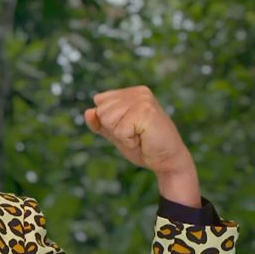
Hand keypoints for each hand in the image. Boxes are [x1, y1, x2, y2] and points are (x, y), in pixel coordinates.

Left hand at [84, 85, 199, 206]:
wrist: (166, 160)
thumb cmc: (142, 146)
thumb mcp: (114, 133)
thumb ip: (98, 122)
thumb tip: (88, 111)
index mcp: (131, 93)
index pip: (99, 101)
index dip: (108, 121)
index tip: (128, 127)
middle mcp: (138, 92)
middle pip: (102, 110)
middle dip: (114, 128)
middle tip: (135, 134)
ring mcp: (143, 100)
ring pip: (108, 119)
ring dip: (121, 135)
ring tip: (139, 135)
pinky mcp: (146, 112)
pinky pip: (119, 130)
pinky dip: (128, 141)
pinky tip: (143, 139)